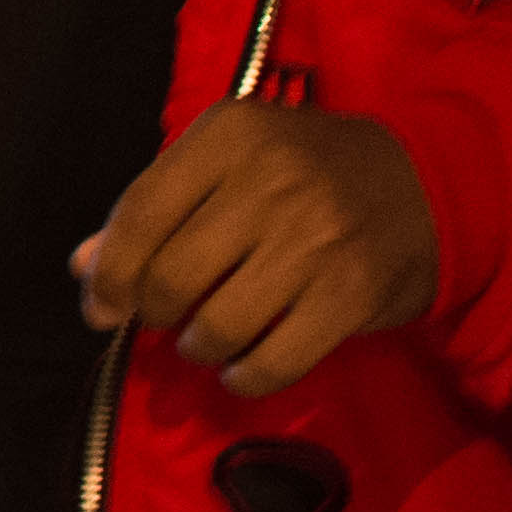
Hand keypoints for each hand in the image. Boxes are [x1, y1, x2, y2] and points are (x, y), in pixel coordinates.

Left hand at [78, 100, 439, 398]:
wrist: (426, 185)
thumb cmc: (307, 172)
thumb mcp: (229, 164)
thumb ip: (155, 207)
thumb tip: (85, 268)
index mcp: (230, 135)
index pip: (142, 212)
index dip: (110, 271)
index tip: (101, 308)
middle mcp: (271, 181)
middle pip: (174, 274)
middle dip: (155, 311)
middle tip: (166, 316)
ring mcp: (315, 239)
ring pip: (218, 323)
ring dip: (198, 346)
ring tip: (205, 339)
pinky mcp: (352, 293)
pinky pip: (273, 359)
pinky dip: (244, 376)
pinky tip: (240, 367)